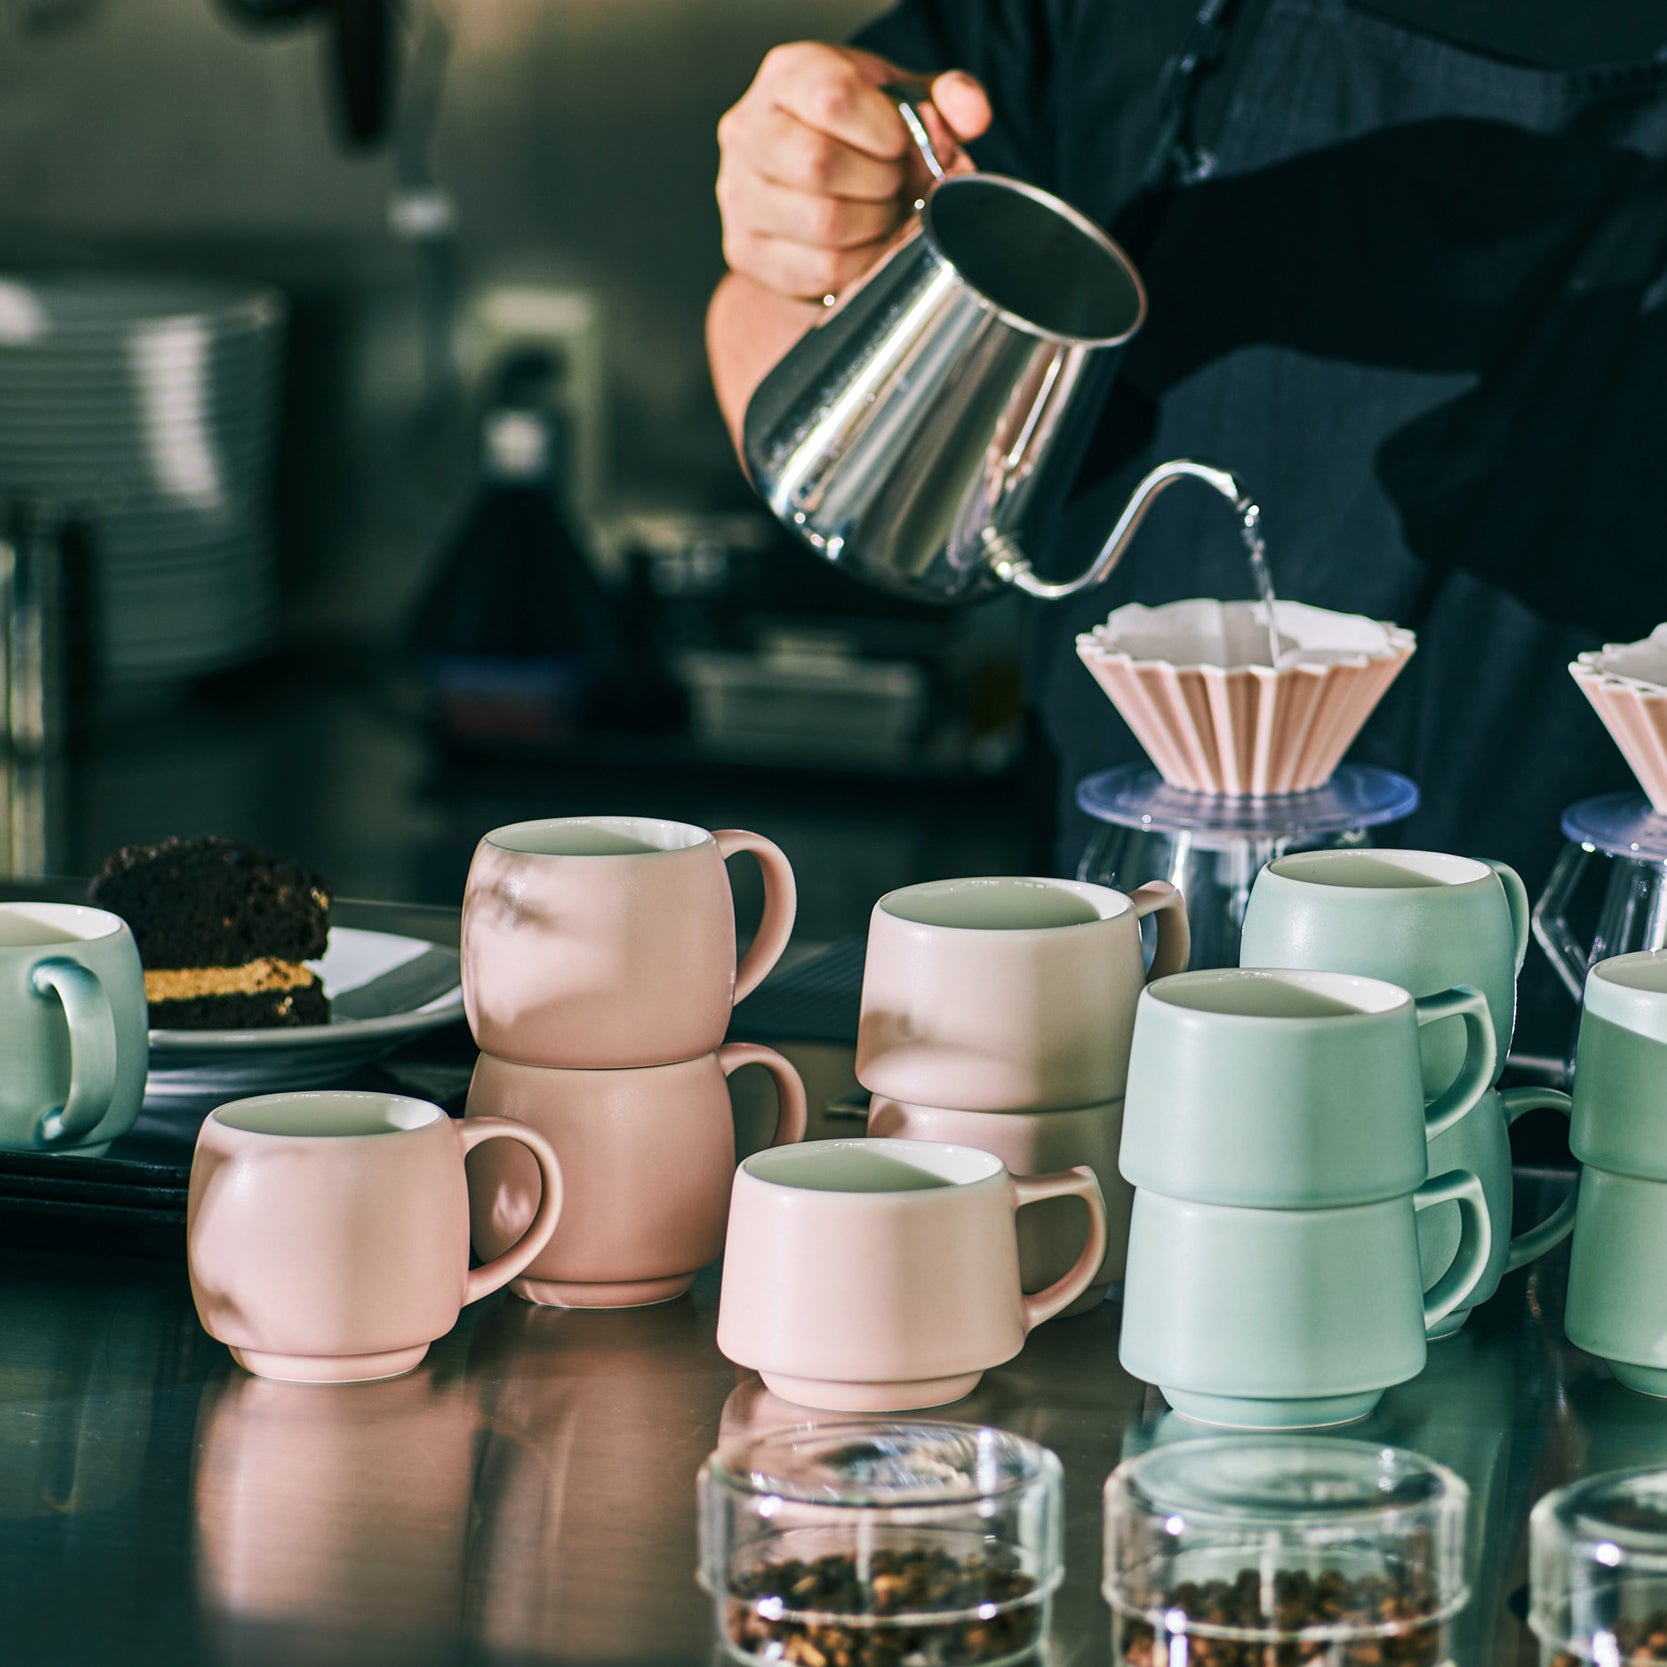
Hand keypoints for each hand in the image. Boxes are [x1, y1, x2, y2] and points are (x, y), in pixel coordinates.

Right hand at [716, 43, 991, 301]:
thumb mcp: (904, 103)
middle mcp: (749, 130)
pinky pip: (818, 269)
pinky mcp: (746, 250)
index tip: (902, 143)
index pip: (832, 97)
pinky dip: (860, 262)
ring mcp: (740, 195)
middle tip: (894, 184)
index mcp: (788, 76)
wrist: (809, 193)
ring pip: (821, 223)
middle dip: (880, 182)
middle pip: (819, 164)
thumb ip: (947, 99)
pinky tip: (867, 244)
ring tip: (881, 212)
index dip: (884, 130)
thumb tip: (970, 115)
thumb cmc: (860, 139)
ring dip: (873, 225)